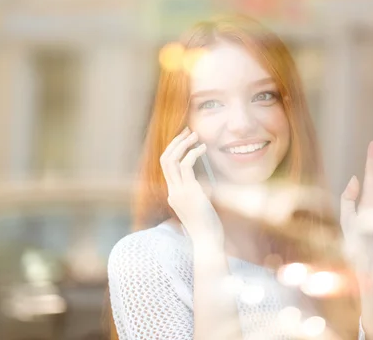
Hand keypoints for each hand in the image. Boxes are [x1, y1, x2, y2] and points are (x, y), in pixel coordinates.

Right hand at [160, 127, 222, 242]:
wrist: (208, 242)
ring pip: (171, 160)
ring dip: (183, 144)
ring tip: (195, 135)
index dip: (174, 150)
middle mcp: (172, 191)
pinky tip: (203, 148)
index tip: (185, 140)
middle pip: (165, 160)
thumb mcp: (200, 208)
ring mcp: (179, 192)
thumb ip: (198, 196)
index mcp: (173, 195)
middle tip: (188, 131)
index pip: (167, 167)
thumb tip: (205, 186)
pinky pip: (186, 166)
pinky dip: (193, 153)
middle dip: (175, 143)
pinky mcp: (190, 192)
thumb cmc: (208, 227)